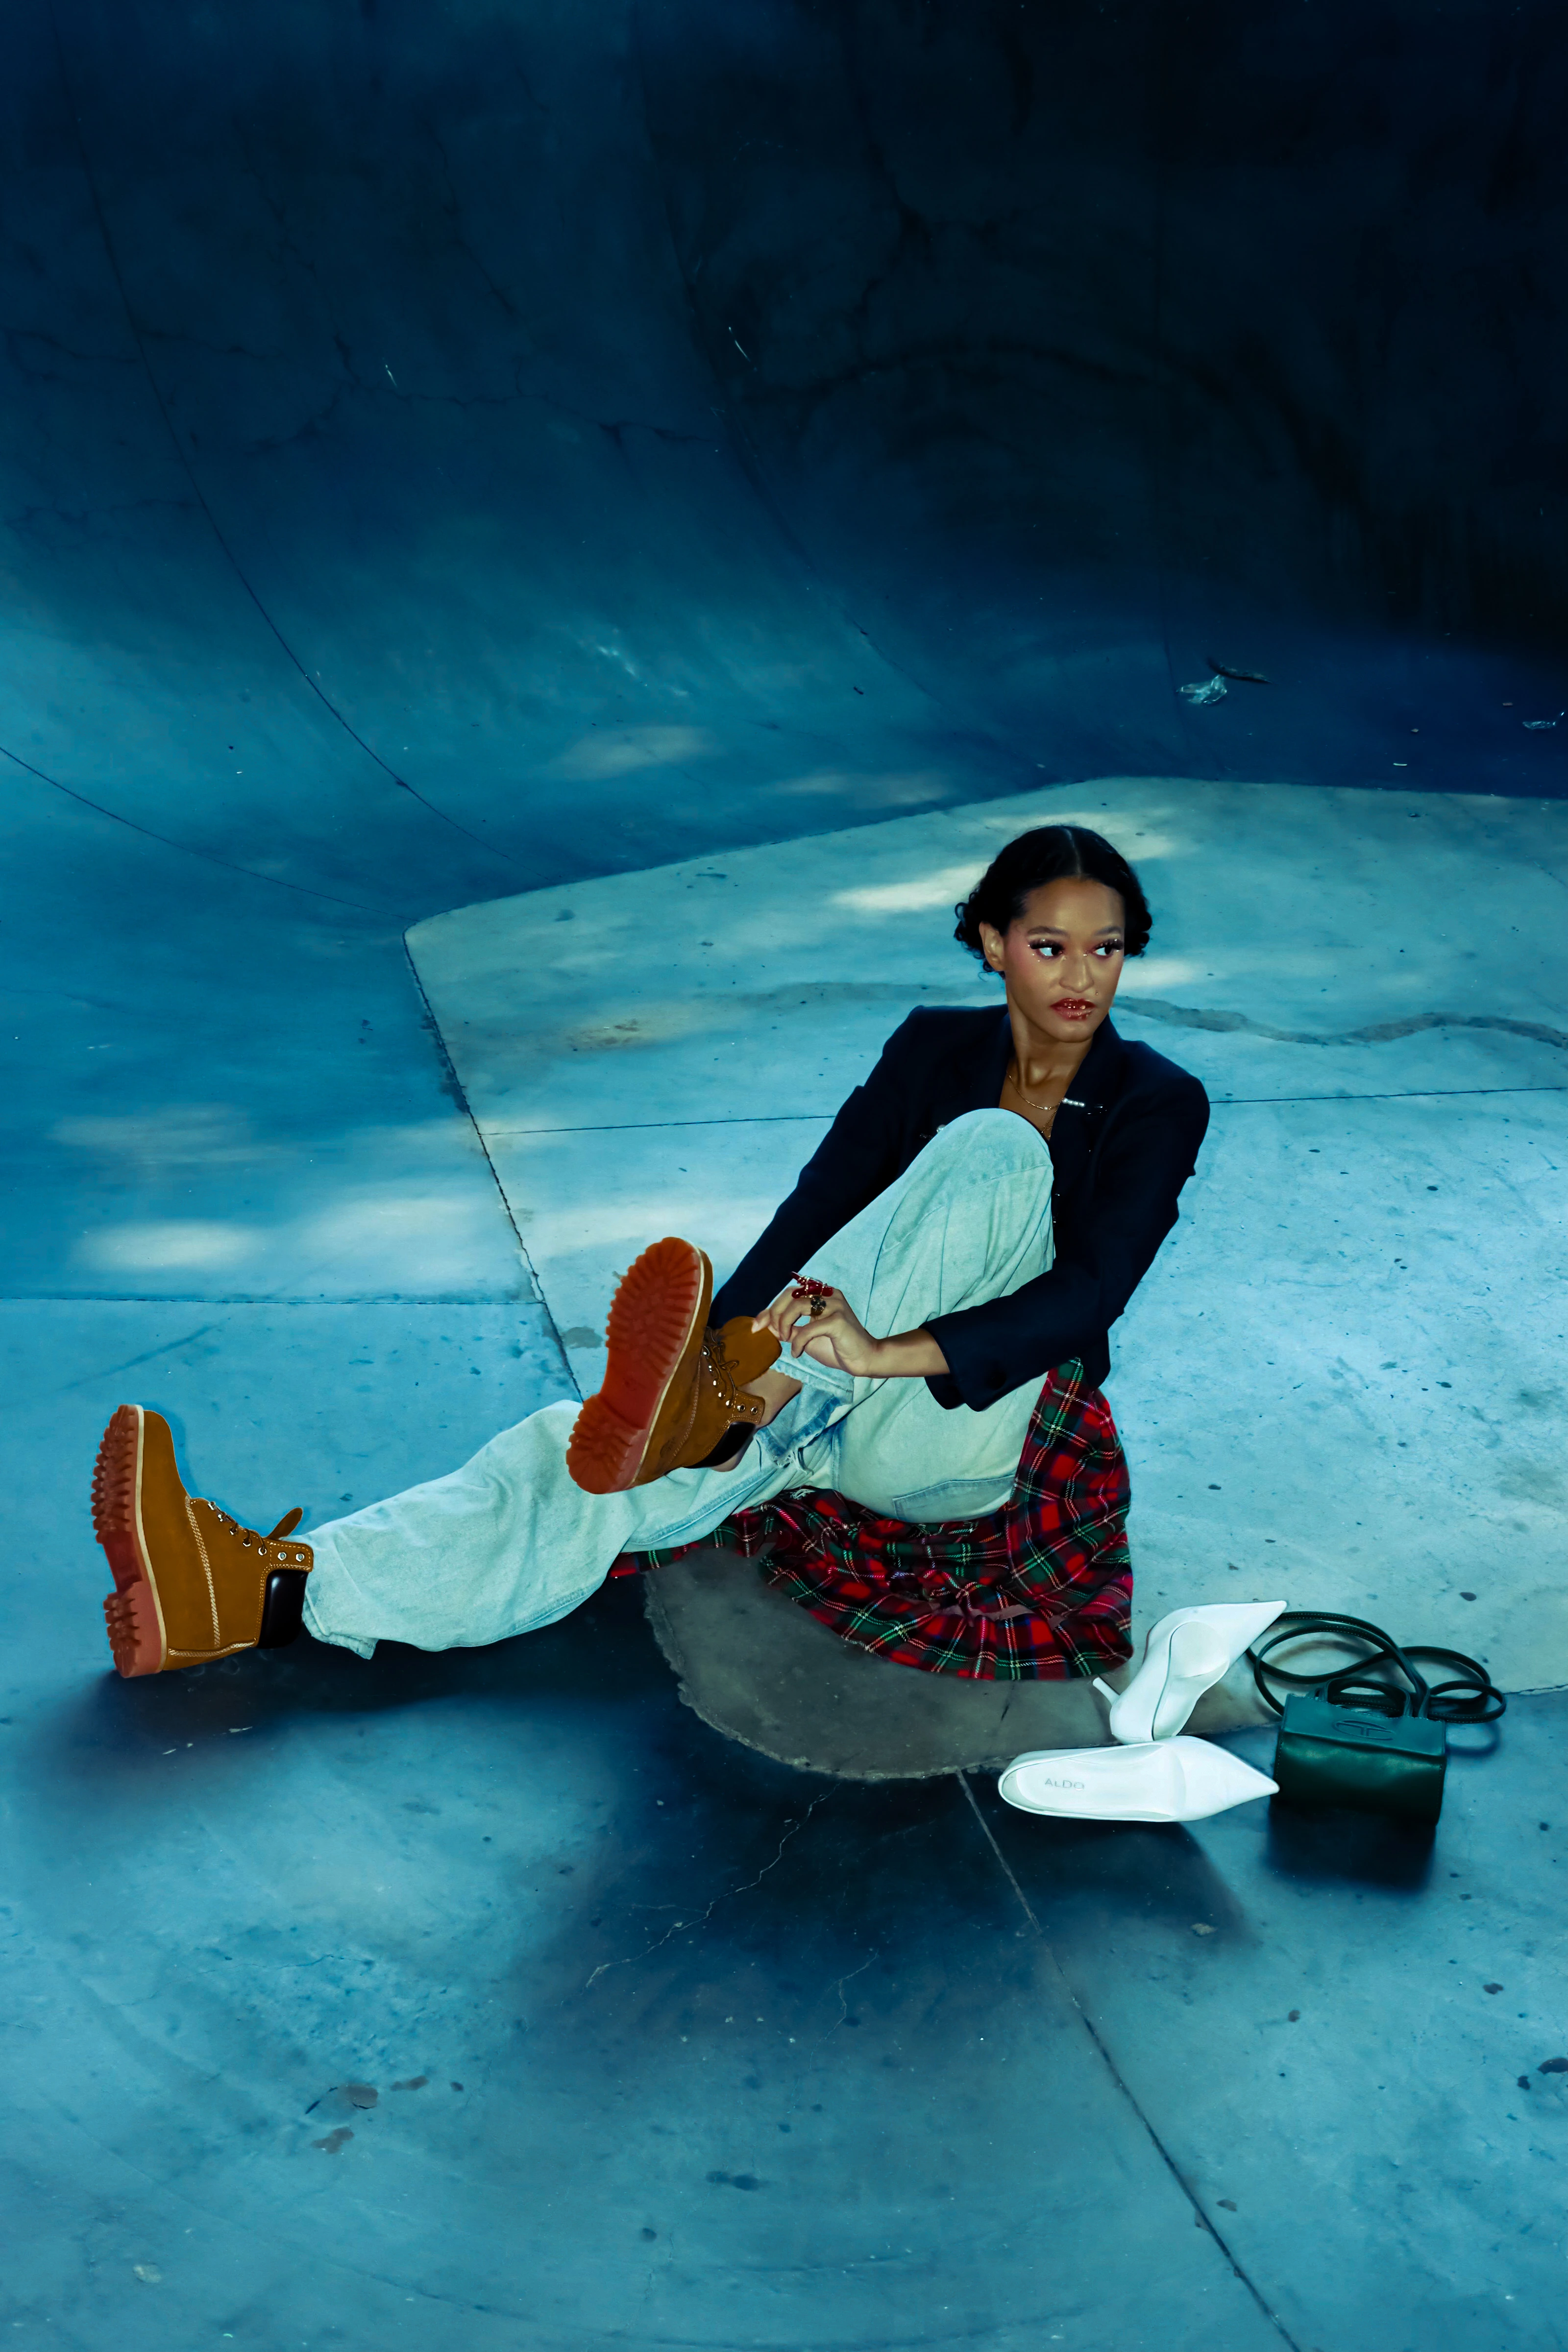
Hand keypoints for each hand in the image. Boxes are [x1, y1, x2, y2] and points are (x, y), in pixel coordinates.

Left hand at [752, 1281, 886, 1376]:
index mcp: (822, 1294)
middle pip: (790, 1294)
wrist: (863, 1360)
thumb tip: (767, 1325)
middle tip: (772, 1333)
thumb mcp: (806, 1336)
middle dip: (774, 1314)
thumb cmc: (836, 1347)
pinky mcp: (839, 1320)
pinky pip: (809, 1328)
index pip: (789, 1293)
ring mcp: (835, 1305)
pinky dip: (798, 1342)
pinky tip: (797, 1353)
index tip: (756, 1326)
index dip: (769, 1308)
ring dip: (785, 1325)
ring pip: (797, 1306)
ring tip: (787, 1341)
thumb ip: (789, 1328)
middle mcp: (829, 1294)